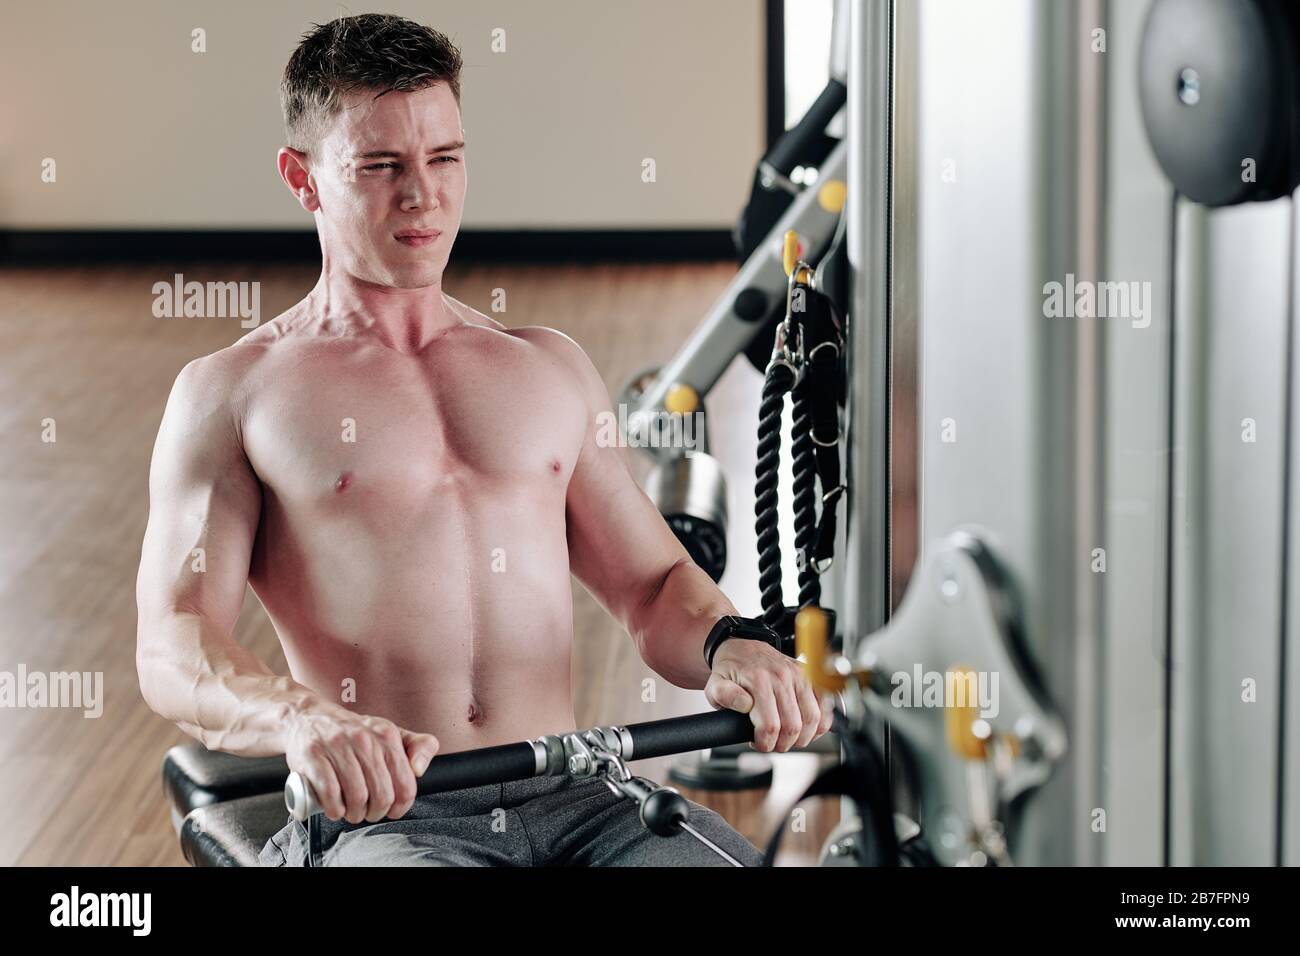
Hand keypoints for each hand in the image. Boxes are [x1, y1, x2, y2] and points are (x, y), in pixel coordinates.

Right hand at [285, 702, 439, 822]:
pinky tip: (335, 808)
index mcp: (386, 734)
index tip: (392, 811)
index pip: (405, 783)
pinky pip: (330, 793)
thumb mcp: (388, 733)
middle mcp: (363, 738)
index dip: (400, 806)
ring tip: (351, 811)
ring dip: (355, 813)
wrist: (307, 718)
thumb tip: (419, 769)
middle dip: (376, 812)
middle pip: (382, 794)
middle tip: (368, 812)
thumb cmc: (351, 733)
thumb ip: (418, 746)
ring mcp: (337, 746)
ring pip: (357, 797)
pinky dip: (334, 809)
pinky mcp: (313, 756)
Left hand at [704, 639, 832, 751]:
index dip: (765, 743)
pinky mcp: (809, 675)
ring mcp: (798, 675)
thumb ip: (724, 696)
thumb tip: (745, 705)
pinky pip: (826, 703)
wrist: (741, 647)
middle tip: (774, 744)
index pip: (769, 726)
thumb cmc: (730, 670)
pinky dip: (822, 721)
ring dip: (803, 737)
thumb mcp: (714, 685)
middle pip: (793, 726)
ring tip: (790, 738)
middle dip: (783, 744)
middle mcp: (781, 676)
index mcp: (758, 681)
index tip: (758, 743)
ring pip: (813, 718)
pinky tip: (809, 728)